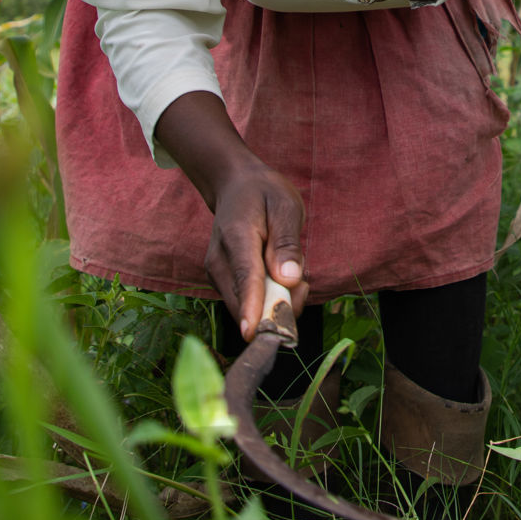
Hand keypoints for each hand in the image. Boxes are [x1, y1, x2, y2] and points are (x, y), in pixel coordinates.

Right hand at [203, 163, 308, 340]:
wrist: (235, 186)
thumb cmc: (264, 194)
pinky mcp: (221, 282)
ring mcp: (216, 273)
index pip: (246, 277)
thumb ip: (287, 243)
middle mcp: (219, 260)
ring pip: (245, 307)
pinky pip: (246, 303)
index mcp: (237, 235)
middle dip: (278, 306)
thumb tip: (288, 280)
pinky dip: (266, 299)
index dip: (251, 307)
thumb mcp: (286, 206)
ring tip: (291, 272)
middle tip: (304, 285)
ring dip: (274, 303)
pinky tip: (279, 277)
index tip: (252, 333)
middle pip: (244, 301)